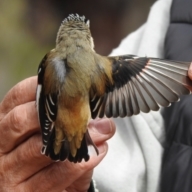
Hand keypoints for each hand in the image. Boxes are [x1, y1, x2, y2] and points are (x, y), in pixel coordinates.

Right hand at [0, 76, 115, 191]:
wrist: (44, 191)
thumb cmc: (48, 154)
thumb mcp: (51, 134)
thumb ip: (70, 119)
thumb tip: (104, 121)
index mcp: (6, 123)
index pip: (17, 97)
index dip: (41, 88)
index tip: (68, 86)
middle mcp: (2, 146)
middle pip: (20, 119)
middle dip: (56, 112)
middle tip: (85, 109)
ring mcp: (9, 172)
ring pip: (38, 149)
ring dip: (75, 137)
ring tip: (102, 130)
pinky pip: (55, 175)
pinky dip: (80, 163)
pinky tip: (98, 153)